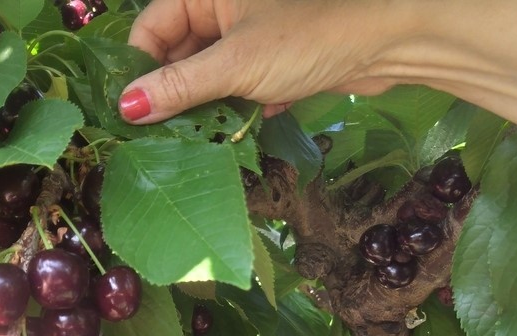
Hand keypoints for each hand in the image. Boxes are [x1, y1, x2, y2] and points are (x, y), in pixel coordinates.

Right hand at [118, 0, 398, 122]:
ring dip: (204, 109)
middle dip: (172, 96)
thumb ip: (179, 86)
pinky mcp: (272, 62)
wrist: (391, 40)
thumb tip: (125, 108)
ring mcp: (248, 35)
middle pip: (176, 57)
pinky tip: (240, 129)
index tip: (129, 115)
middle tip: (159, 139)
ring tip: (196, 140)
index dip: (138, 72)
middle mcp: (222, 9)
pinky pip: (237, 88)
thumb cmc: (310, 37)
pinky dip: (235, 109)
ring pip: (207, 77)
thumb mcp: (235, 64)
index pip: (150, 31)